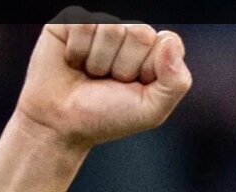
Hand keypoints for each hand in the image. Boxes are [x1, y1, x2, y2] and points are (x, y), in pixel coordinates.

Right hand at [15, 10, 190, 149]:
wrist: (60, 125)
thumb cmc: (105, 118)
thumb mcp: (151, 111)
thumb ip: (176, 82)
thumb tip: (169, 41)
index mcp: (152, 52)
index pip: (167, 42)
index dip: (148, 69)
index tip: (132, 88)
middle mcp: (128, 34)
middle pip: (140, 32)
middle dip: (123, 66)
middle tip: (107, 82)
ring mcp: (101, 25)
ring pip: (112, 27)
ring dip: (98, 61)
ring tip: (88, 74)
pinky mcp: (72, 22)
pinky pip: (84, 24)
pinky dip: (77, 51)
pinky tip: (72, 62)